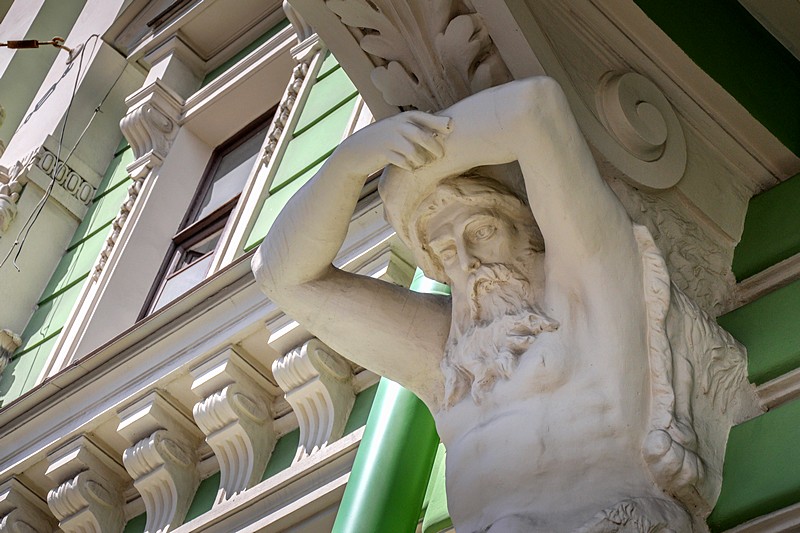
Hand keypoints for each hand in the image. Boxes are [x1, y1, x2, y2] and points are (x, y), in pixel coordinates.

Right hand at [335, 110, 451, 175]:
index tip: (451, 128)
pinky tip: (409, 168)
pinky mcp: (383, 153)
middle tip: (441, 155)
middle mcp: (397, 125)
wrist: (356, 152)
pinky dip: (410, 167)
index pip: (424, 117)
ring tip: (422, 164)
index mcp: (402, 118)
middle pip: (422, 136)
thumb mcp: (398, 129)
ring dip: (421, 160)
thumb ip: (417, 126)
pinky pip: (404, 162)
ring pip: (414, 151)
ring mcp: (389, 139)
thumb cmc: (383, 141)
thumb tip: (447, 124)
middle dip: (435, 147)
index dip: (439, 122)